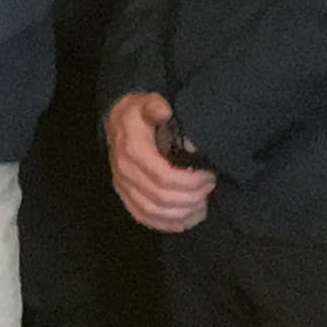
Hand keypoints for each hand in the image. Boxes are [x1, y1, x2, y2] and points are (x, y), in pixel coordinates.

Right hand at [105, 91, 215, 233]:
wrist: (116, 123)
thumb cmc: (137, 114)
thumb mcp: (146, 102)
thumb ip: (155, 106)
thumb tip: (164, 112)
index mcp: (133, 151)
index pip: (164, 177)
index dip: (190, 181)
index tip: (208, 174)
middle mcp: (125, 172)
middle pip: (162, 198)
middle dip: (192, 196)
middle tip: (209, 186)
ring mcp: (124, 187)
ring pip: (155, 212)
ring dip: (182, 213)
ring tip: (202, 204)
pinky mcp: (126, 197)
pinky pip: (145, 218)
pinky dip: (168, 223)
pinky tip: (187, 219)